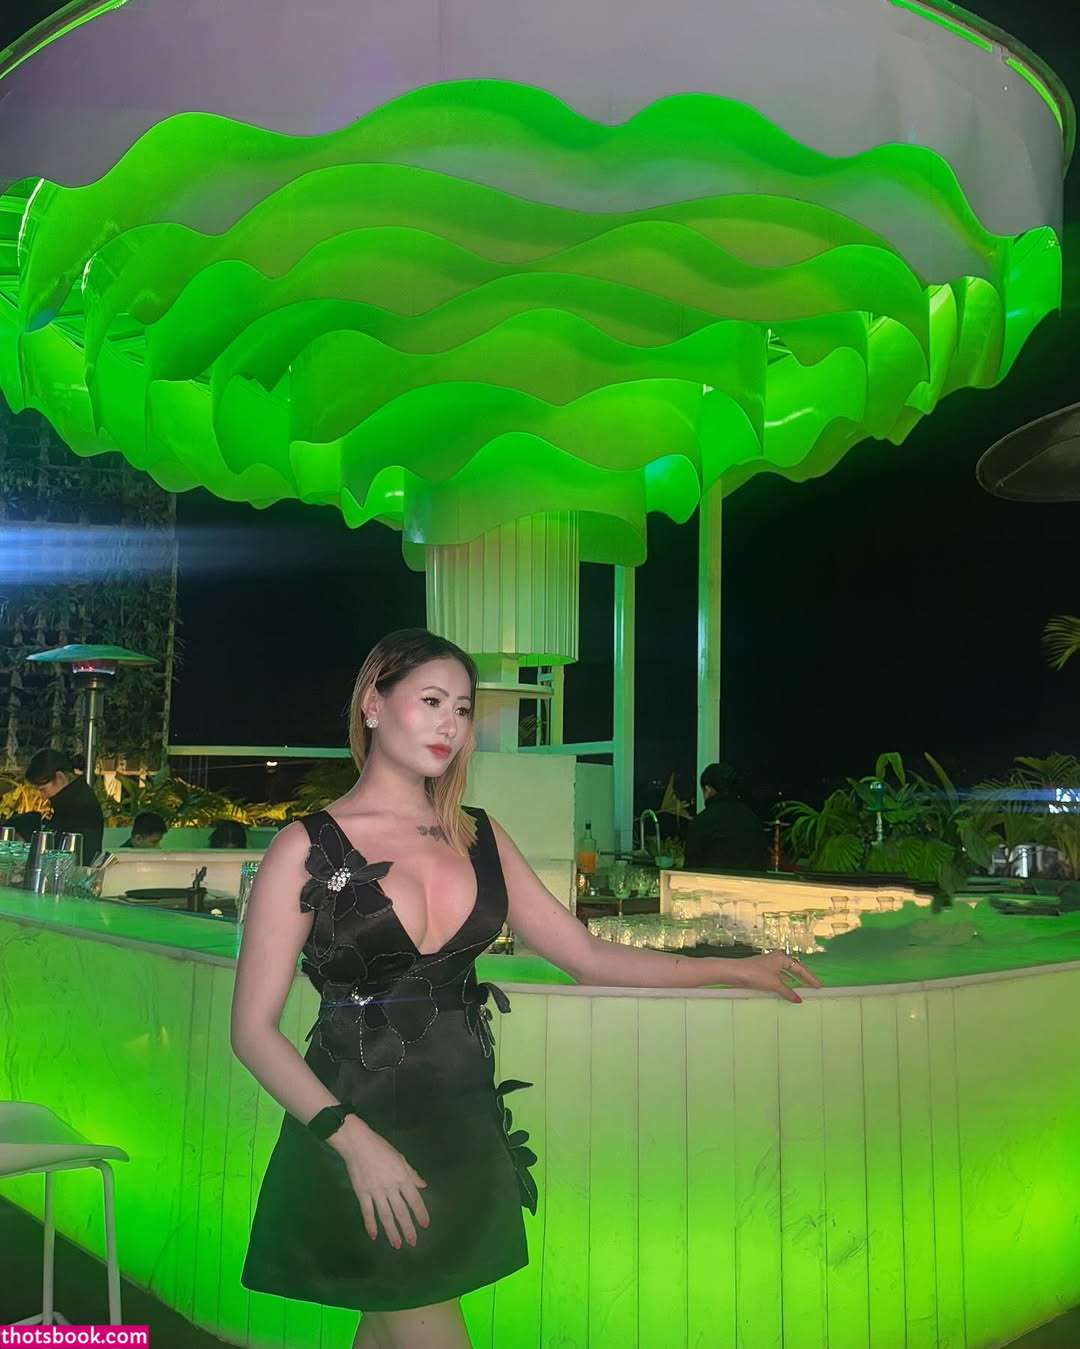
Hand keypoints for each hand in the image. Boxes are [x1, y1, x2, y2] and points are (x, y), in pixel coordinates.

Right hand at [328, 1116, 429, 1248]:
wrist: (357, 1143)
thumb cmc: (381, 1148)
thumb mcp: (400, 1157)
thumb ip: (411, 1174)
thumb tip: (423, 1186)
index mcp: (402, 1176)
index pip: (414, 1199)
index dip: (420, 1212)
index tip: (425, 1225)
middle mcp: (390, 1186)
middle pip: (401, 1211)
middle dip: (407, 1228)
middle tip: (413, 1242)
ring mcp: (375, 1191)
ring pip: (385, 1215)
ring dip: (392, 1231)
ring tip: (397, 1244)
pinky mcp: (362, 1193)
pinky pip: (367, 1212)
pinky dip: (370, 1224)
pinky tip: (374, 1236)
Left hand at [736, 951, 821, 1002]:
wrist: (734, 973)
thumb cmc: (755, 974)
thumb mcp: (774, 984)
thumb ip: (787, 992)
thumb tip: (799, 1000)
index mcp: (782, 958)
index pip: (800, 968)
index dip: (810, 978)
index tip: (819, 986)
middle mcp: (776, 959)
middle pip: (794, 969)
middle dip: (804, 978)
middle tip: (814, 987)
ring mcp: (769, 965)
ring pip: (786, 974)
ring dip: (794, 982)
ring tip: (803, 989)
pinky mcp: (762, 972)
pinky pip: (778, 978)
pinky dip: (784, 984)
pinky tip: (787, 991)